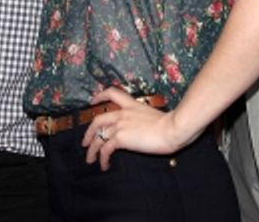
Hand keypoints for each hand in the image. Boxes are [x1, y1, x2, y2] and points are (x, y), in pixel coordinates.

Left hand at [80, 86, 199, 170]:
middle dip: (89, 132)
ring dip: (92, 150)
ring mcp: (120, 125)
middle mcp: (123, 113)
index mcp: (132, 105)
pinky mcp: (120, 138)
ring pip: (98, 136)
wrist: (173, 129)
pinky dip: (102, 159)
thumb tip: (143, 130)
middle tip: (86, 142)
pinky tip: (105, 165)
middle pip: (97, 119)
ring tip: (90, 159)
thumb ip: (144, 120)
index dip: (99, 96)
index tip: (93, 101)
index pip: (112, 93)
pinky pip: (105, 149)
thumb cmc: (171, 124)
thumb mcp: (155, 116)